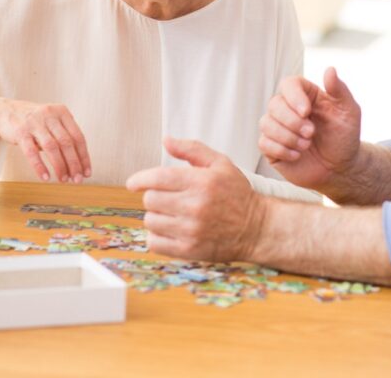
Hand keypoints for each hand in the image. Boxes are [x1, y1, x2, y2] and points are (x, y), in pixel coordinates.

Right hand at [0, 98, 90, 182]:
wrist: (4, 111)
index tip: (86, 172)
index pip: (78, 137)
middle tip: (77, 179)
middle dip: (74, 164)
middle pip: (67, 143)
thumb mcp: (52, 122)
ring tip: (63, 179)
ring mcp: (34, 123)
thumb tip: (77, 164)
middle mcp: (50, 115)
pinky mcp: (20, 132)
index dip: (84, 156)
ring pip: (52, 147)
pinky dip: (40, 166)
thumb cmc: (33, 121)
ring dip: (60, 166)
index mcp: (62, 112)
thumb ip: (64, 136)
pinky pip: (31, 151)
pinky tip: (45, 177)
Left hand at [126, 138, 265, 260]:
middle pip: (150, 200)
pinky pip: (155, 243)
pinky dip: (157, 236)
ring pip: (151, 221)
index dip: (140, 179)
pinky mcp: (189, 250)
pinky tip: (170, 230)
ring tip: (172, 214)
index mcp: (202, 182)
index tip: (133, 183)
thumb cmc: (237, 194)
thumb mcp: (220, 163)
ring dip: (157, 216)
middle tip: (167, 197)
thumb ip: (192, 149)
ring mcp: (192, 231)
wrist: (256, 228)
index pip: (158, 178)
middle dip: (154, 196)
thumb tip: (166, 140)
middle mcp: (195, 206)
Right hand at [258, 67, 360, 190]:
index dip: (293, 96)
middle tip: (311, 133)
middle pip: (274, 104)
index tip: (306, 111)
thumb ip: (340, 90)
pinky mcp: (271, 147)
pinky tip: (297, 156)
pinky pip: (264, 143)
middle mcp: (288, 109)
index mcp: (306, 95)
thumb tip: (330, 70)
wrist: (340, 168)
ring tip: (306, 146)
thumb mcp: (349, 112)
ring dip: (288, 137)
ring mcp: (278, 128)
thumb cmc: (344, 137)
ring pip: (266, 124)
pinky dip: (281, 150)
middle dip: (292, 122)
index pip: (288, 84)